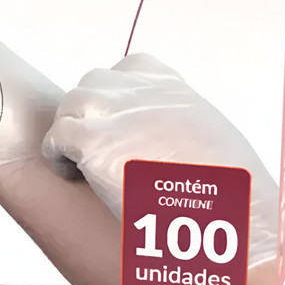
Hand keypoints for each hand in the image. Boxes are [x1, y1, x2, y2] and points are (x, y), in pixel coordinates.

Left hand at [42, 53, 278, 264]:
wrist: (228, 215)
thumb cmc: (229, 194)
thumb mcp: (213, 141)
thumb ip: (180, 126)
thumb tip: (168, 143)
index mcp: (174, 90)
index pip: (132, 68)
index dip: (117, 95)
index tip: (118, 122)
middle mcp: (142, 91)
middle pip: (95, 83)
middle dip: (90, 113)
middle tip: (94, 148)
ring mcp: (114, 111)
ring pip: (72, 105)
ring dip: (71, 131)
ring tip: (80, 163)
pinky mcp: (92, 140)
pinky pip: (56, 137)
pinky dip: (58, 156)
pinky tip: (72, 175)